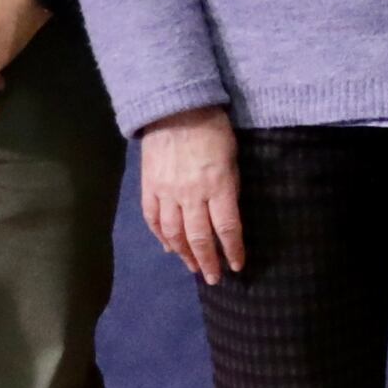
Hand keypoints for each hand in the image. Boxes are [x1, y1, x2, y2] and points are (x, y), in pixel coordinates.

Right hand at [138, 107, 245, 283]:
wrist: (175, 109)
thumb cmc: (213, 129)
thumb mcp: (233, 157)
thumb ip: (230, 187)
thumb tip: (226, 217)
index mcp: (218, 185)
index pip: (228, 228)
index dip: (233, 250)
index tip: (238, 266)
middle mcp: (192, 194)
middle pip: (200, 237)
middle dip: (208, 261)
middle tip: (214, 278)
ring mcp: (167, 192)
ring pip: (174, 233)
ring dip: (184, 254)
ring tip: (194, 267)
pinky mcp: (148, 187)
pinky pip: (153, 219)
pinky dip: (161, 236)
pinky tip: (169, 247)